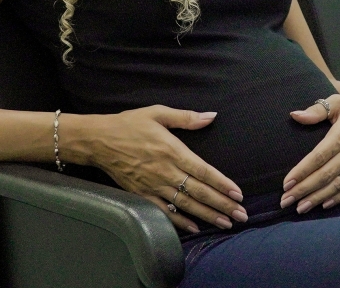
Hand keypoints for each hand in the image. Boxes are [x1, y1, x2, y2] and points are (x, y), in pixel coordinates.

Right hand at [71, 106, 246, 234]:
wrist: (98, 140)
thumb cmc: (129, 124)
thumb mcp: (157, 113)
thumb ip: (186, 117)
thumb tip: (211, 116)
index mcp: (172, 150)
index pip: (203, 171)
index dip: (222, 183)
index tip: (238, 194)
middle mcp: (165, 171)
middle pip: (199, 192)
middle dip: (222, 204)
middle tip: (241, 215)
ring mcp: (153, 186)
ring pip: (186, 205)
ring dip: (208, 215)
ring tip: (226, 223)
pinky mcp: (142, 195)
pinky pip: (164, 212)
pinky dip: (180, 221)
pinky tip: (195, 227)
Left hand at [281, 93, 339, 213]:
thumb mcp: (339, 101)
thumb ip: (317, 110)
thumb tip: (295, 116)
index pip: (318, 157)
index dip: (301, 172)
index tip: (286, 183)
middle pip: (325, 175)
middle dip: (304, 190)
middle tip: (286, 201)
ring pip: (337, 185)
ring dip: (317, 198)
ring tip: (300, 208)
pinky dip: (337, 198)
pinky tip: (323, 205)